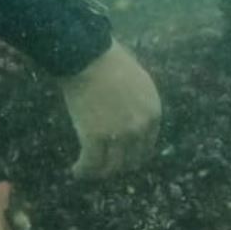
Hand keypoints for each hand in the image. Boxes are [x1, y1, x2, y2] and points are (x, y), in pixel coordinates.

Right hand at [59, 39, 161, 178]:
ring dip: (100, 171)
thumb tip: (131, 117)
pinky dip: (83, 170)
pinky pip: (91, 163)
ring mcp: (119, 135)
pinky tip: (76, 171)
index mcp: (153, 112)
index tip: (123, 157)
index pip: (147, 145)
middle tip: (106, 166)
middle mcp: (140, 128)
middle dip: (119, 166)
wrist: (88, 57)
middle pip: (131, 160)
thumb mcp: (138, 82)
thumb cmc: (109, 62)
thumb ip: (139, 104)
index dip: (134, 155)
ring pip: (111, 166)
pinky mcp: (95, 138)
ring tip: (89, 171)